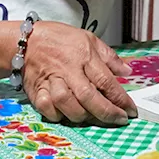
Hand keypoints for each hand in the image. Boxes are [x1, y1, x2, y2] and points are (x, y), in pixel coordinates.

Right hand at [22, 21, 136, 125]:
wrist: (26, 40)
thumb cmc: (60, 39)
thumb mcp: (89, 39)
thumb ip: (109, 57)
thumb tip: (127, 71)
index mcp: (84, 55)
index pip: (106, 81)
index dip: (121, 99)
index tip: (131, 110)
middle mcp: (68, 69)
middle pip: (89, 96)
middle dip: (107, 112)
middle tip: (119, 120)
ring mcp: (51, 81)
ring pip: (68, 104)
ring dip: (83, 116)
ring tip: (94, 118)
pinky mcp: (36, 91)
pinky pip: (47, 108)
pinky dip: (58, 115)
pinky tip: (67, 115)